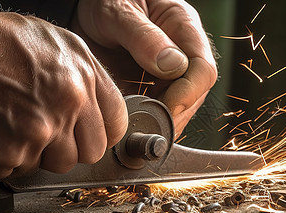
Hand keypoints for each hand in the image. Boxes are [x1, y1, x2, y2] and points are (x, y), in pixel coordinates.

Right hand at [0, 12, 127, 180]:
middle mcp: (65, 110)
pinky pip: (15, 174)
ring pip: (52, 167)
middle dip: (70, 147)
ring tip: (16, 125)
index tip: (90, 135)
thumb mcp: (61, 45)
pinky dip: (3, 160)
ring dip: (37, 154)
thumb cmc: (0, 42)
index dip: (102, 134)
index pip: (114, 128)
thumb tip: (100, 109)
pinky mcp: (5, 156)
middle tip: (47, 131)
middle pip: (87, 155)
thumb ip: (88, 79)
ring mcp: (35, 136)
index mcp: (83, 82)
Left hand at [72, 0, 216, 137]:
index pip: (203, 70)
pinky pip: (157, 111)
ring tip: (134, 127)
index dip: (188, 94)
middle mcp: (182, 51)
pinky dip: (145, 122)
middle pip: (195, 94)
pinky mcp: (151, 87)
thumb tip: (173, 65)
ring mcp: (167, 72)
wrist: (82, 8)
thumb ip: (143, 36)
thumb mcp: (117, 11)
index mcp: (183, 26)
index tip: (164, 107)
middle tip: (145, 126)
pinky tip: (129, 125)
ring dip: (160, 122)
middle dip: (173, 114)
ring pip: (179, 108)